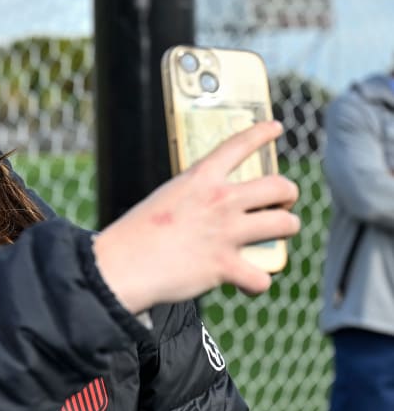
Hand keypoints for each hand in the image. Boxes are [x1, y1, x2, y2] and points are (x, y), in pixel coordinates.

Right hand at [93, 121, 299, 313]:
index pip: (239, 145)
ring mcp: (226, 233)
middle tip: (281, 203)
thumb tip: (210, 215)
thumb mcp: (164, 199)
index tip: (274, 128)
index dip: (261, 133)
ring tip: (278, 237)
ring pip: (286, 224)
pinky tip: (247, 283)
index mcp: (200, 179)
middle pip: (279, 186)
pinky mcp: (226, 266)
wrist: (122, 266)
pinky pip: (262, 276)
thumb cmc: (134, 236)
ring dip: (287, 230)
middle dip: (288, 194)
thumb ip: (192, 198)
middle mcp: (220, 201)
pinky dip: (257, 282)